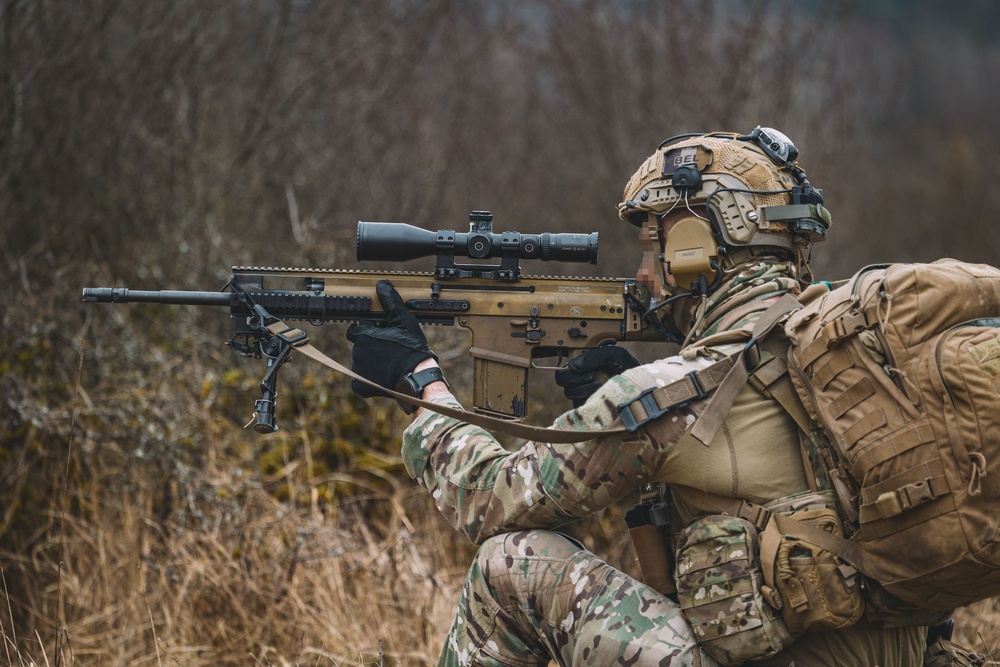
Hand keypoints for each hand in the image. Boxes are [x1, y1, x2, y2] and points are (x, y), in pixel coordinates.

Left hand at [346, 280, 435, 397]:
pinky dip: (367, 380)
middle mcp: (357, 352)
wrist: (417, 375)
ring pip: (360, 363)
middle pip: (358, 346)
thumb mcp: (403, 320)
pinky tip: (381, 376)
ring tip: (388, 363)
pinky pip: (359, 381)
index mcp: (364, 336)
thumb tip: (382, 285)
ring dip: (370, 362)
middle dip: (370, 347)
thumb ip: (390, 302)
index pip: (355, 331)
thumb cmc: (411, 348)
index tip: (378, 335)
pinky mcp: (360, 386)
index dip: (367, 332)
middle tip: (388, 350)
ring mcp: (358, 371)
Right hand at [554, 345, 639, 407]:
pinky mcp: (588, 408)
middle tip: (591, 375)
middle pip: (561, 379)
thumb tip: (575, 366)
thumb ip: (595, 355)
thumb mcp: (616, 354)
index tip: (586, 367)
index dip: (572, 367)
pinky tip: (601, 394)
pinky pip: (578, 405)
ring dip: (583, 387)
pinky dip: (588, 398)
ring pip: (568, 392)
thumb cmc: (629, 369)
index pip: (565, 367)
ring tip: (599, 384)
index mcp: (584, 366)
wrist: (642, 387)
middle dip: (574, 377)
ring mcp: (583, 395)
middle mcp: (581, 380)